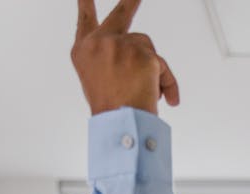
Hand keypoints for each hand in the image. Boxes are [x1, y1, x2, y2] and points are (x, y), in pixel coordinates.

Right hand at [72, 0, 179, 115]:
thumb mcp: (99, 79)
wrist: (120, 125)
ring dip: (152, 69)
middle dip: (132, 1)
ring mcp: (120, 45)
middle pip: (121, 13)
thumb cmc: (110, 109)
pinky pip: (162, 66)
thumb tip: (142, 58)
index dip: (86, 4)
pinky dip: (166, 83)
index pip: (85, 20)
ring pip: (146, 48)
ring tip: (145, 93)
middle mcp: (99, 42)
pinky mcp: (142, 53)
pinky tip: (161, 98)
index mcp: (83, 51)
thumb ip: (113, 59)